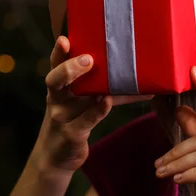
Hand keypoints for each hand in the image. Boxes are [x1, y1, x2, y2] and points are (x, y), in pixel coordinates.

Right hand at [34, 36, 152, 172]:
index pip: (55, 64)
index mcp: (59, 85)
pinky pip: (85, 121)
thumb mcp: (85, 100)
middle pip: (55, 80)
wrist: (59, 155)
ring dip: (94, 89)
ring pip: (75, 101)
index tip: (65, 39)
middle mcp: (56, 98)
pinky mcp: (71, 134)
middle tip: (89, 59)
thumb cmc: (77, 119)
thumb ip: (105, 85)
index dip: (58, 52)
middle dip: (70, 68)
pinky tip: (108, 102)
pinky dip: (97, 111)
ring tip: (111, 79)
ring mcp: (62, 117)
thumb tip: (140, 69)